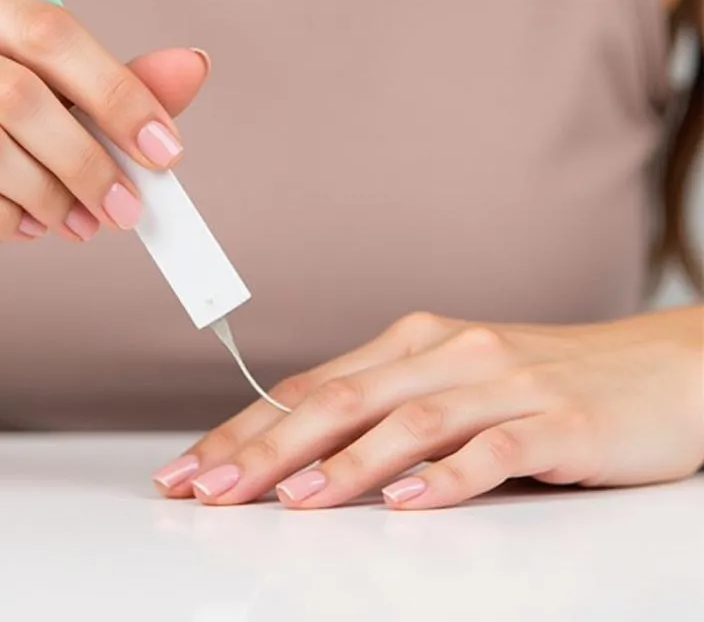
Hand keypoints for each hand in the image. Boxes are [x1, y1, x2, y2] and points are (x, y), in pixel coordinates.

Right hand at [0, 0, 207, 316]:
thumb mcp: (32, 123)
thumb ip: (102, 91)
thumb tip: (194, 65)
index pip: (45, 27)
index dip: (117, 90)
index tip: (167, 149)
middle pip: (17, 86)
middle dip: (88, 158)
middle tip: (127, 205)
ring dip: (48, 194)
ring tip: (72, 221)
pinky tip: (22, 229)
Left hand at [154, 308, 703, 508]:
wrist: (661, 368)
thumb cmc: (544, 382)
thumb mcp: (454, 383)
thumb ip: (386, 409)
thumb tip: (299, 452)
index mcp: (412, 343)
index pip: (311, 387)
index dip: (245, 428)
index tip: (192, 467)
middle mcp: (447, 352)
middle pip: (339, 401)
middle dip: (265, 449)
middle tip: (209, 490)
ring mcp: (502, 384)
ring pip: (405, 422)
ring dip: (340, 466)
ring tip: (289, 503)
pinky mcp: (556, 421)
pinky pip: (490, 450)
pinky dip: (443, 479)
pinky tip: (403, 505)